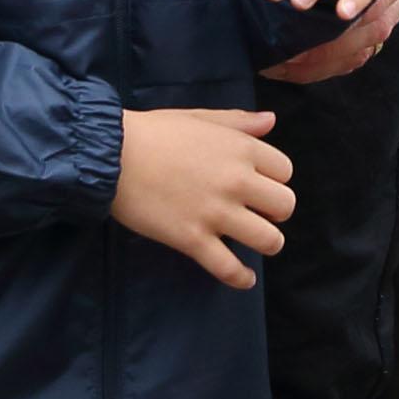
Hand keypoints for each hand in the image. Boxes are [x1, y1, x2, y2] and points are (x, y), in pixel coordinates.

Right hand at [108, 108, 294, 287]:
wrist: (113, 156)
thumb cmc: (155, 132)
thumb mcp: (201, 118)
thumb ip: (239, 122)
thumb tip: (271, 121)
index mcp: (241, 149)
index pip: (285, 171)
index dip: (276, 180)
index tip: (262, 186)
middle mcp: (236, 181)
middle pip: (285, 206)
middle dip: (277, 213)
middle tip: (261, 215)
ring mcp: (216, 212)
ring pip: (268, 240)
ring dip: (268, 244)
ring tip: (257, 244)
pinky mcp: (192, 239)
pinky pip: (228, 267)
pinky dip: (241, 278)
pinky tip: (244, 279)